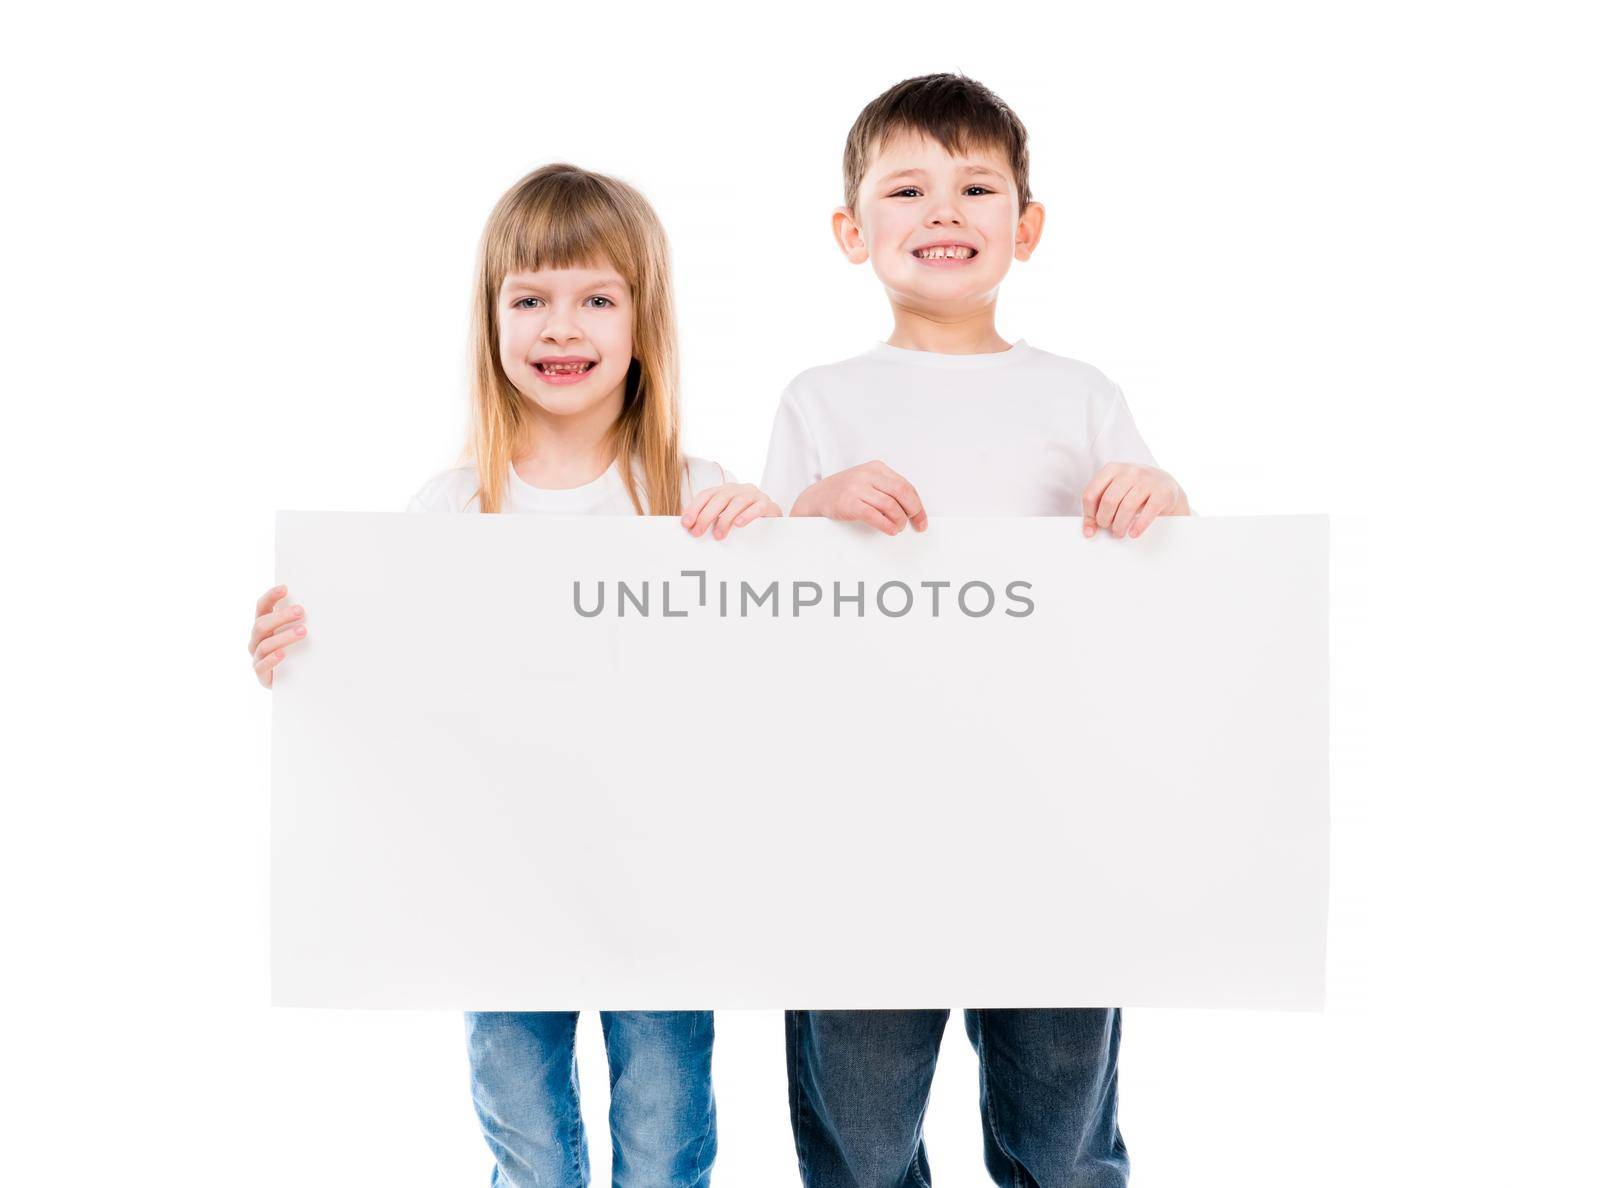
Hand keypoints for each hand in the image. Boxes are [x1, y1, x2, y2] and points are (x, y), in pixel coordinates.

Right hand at [249, 584, 306, 687]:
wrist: (295, 681)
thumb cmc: (298, 651)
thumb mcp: (299, 632)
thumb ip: (301, 620)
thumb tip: (323, 603)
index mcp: (264, 625)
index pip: (262, 607)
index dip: (271, 597)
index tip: (285, 588)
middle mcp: (257, 640)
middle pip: (262, 624)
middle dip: (281, 616)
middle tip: (301, 611)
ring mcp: (257, 657)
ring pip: (265, 644)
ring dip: (284, 636)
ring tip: (303, 631)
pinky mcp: (262, 675)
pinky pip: (262, 666)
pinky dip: (272, 659)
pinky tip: (283, 654)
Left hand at [680, 483, 781, 539]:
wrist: (773, 520)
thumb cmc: (745, 519)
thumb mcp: (726, 516)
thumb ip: (711, 518)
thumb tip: (690, 527)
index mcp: (725, 490)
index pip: (706, 495)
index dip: (694, 508)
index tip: (685, 523)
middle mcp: (739, 489)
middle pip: (720, 498)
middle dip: (706, 516)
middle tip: (697, 533)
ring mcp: (754, 495)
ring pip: (737, 502)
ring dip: (725, 519)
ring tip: (718, 535)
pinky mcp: (768, 504)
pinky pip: (757, 507)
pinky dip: (747, 515)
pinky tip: (739, 524)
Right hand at [790, 461, 927, 535]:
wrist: (815, 498)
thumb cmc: (844, 492)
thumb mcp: (867, 482)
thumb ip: (886, 489)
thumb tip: (911, 508)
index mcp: (876, 468)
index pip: (905, 486)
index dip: (917, 505)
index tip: (921, 520)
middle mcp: (867, 475)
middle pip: (901, 492)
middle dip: (913, 511)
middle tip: (915, 524)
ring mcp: (856, 488)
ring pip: (890, 505)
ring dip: (899, 521)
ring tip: (898, 528)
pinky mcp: (848, 503)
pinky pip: (874, 516)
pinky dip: (886, 525)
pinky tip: (890, 531)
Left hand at [1081, 463, 1189, 538]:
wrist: (1165, 484)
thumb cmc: (1134, 490)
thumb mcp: (1115, 491)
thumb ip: (1099, 505)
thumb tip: (1088, 531)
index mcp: (1112, 469)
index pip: (1091, 494)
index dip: (1089, 514)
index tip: (1093, 526)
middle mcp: (1129, 472)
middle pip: (1108, 501)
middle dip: (1104, 520)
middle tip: (1108, 528)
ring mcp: (1147, 480)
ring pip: (1127, 507)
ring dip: (1119, 526)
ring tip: (1118, 533)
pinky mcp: (1162, 493)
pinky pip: (1148, 512)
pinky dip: (1138, 526)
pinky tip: (1133, 533)